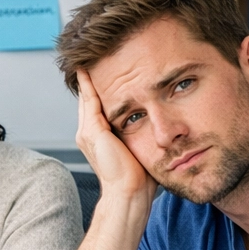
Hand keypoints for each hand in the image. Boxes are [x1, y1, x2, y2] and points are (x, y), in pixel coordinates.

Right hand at [75, 69, 152, 202]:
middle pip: (88, 98)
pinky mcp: (93, 131)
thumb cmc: (140, 178)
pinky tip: (90, 69)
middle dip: (89, 77)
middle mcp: (88, 133)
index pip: (96, 106)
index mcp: (98, 137)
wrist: (129, 193)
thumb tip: (161, 126)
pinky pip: (90, 100)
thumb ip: (142, 135)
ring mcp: (88, 132)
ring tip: (88, 57)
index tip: (105, 70)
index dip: (98, 88)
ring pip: (87, 96)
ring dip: (87, 76)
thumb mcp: (141, 150)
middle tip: (91, 56)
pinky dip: (89, 83)